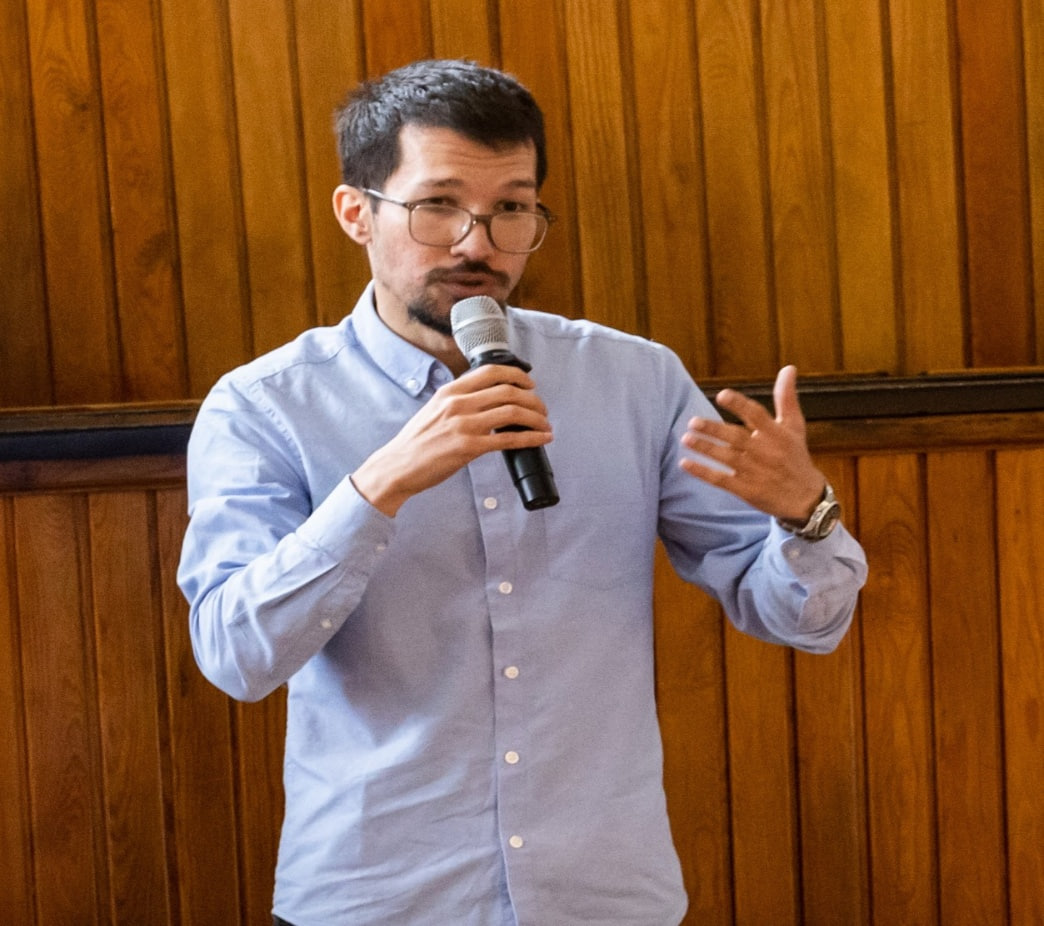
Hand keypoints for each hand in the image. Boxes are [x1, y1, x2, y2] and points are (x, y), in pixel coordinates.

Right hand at [351, 364, 552, 515]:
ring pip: (513, 413)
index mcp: (450, 391)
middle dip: (533, 399)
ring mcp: (464, 425)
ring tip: (545, 424)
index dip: (517, 375)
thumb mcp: (434, 409)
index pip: (490, 372)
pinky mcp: (469, 448)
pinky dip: (531, 438)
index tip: (530, 384)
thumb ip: (458, 401)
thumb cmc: (416, 442)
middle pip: (508, 391)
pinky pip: (509, 440)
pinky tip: (542, 438)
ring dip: (536, 417)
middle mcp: (458, 404)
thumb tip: (486, 399)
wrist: (398, 466)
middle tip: (542, 409)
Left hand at [679, 365, 824, 521]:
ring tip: (686, 439)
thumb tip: (788, 367)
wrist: (805, 498)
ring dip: (705, 449)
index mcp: (777, 434)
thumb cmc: (796, 456)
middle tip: (692, 422)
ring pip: (727, 458)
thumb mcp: (795, 426)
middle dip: (714, 430)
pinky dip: (703, 472)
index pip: (757, 416)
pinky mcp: (747, 490)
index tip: (722, 395)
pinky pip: (721, 480)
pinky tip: (685, 463)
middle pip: (736, 438)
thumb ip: (786, 397)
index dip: (739, 405)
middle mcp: (766, 452)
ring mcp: (756, 472)